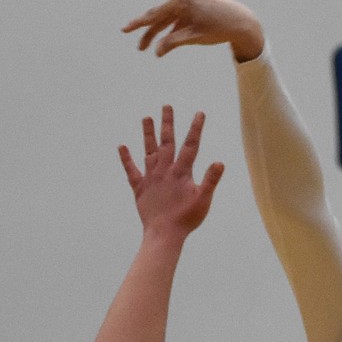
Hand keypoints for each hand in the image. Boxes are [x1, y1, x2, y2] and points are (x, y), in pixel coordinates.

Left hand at [119, 105, 223, 237]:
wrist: (164, 234)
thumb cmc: (186, 219)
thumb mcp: (204, 200)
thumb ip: (211, 180)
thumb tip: (219, 162)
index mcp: (181, 172)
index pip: (191, 146)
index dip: (196, 128)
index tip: (199, 113)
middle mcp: (165, 170)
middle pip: (167, 142)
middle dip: (167, 123)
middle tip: (166, 106)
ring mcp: (151, 178)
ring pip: (149, 151)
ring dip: (148, 134)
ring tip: (146, 118)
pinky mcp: (140, 188)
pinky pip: (131, 171)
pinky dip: (126, 159)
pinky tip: (122, 146)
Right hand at [123, 0, 265, 62]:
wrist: (242, 21)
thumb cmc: (220, 29)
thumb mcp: (194, 37)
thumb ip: (173, 42)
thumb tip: (156, 51)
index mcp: (182, 0)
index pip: (155, 14)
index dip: (139, 24)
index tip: (124, 30)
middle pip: (160, 15)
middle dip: (149, 31)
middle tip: (137, 46)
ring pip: (168, 15)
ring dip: (160, 30)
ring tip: (147, 45)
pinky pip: (178, 13)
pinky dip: (173, 25)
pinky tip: (166, 37)